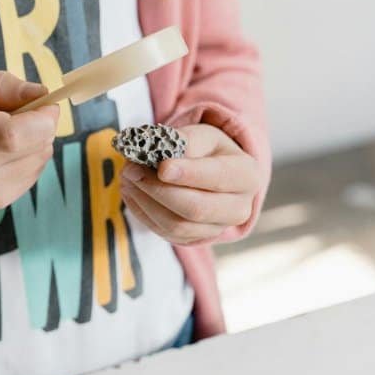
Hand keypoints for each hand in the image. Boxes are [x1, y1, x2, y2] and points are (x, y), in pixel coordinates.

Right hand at [0, 72, 58, 229]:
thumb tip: (41, 93)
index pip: (10, 134)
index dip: (40, 117)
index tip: (44, 102)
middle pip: (33, 145)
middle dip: (43, 122)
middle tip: (25, 112)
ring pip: (41, 157)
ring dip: (37, 139)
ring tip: (8, 132)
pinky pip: (36, 170)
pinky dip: (30, 155)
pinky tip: (5, 151)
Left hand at [119, 124, 258, 244]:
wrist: (213, 172)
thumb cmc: (208, 150)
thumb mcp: (203, 135)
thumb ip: (185, 141)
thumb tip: (160, 154)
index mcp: (247, 175)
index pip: (217, 178)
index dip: (188, 174)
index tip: (162, 166)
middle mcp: (239, 208)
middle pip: (196, 209)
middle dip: (158, 190)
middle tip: (131, 170)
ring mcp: (218, 229)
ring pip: (177, 225)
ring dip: (145, 202)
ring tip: (127, 179)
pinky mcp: (195, 239)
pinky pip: (165, 233)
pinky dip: (143, 213)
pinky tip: (132, 193)